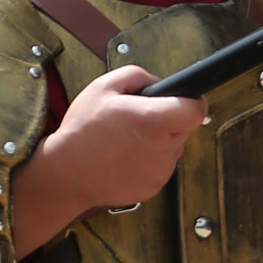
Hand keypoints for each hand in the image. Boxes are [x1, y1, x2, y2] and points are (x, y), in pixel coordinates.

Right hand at [11, 66, 204, 254]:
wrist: (66, 174)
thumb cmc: (82, 132)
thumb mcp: (102, 87)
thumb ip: (137, 75)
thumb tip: (158, 83)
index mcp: (153, 121)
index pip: (196, 108)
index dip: (191, 100)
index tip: (181, 99)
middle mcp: (162, 148)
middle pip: (185, 127)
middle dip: (168, 119)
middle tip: (139, 119)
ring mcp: (159, 171)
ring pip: (173, 147)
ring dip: (158, 141)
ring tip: (126, 140)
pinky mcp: (153, 187)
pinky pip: (161, 166)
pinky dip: (148, 161)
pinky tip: (124, 157)